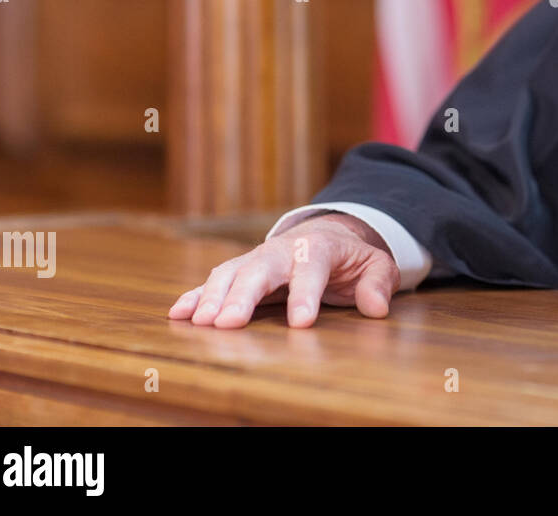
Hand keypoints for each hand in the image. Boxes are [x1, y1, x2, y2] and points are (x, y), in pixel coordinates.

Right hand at [167, 212, 400, 328]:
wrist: (326, 234)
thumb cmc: (351, 257)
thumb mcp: (376, 265)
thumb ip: (378, 284)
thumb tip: (377, 307)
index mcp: (318, 247)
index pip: (311, 269)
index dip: (306, 295)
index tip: (301, 324)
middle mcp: (282, 250)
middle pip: (260, 269)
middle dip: (242, 295)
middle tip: (228, 323)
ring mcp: (257, 259)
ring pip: (231, 272)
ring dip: (213, 296)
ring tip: (200, 322)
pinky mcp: (240, 271)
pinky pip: (214, 281)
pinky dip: (196, 296)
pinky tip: (179, 312)